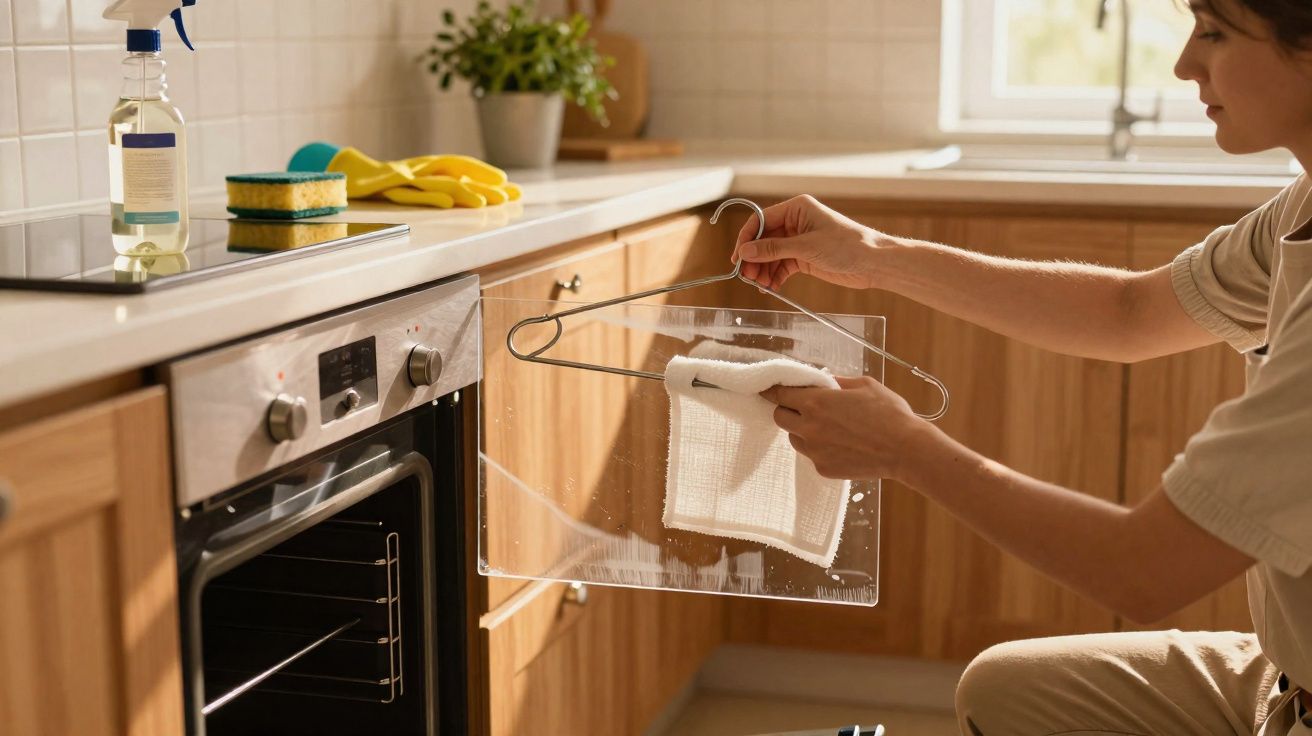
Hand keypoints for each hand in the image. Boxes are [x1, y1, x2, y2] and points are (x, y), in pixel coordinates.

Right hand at [731, 194, 889, 290]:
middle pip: (763, 239)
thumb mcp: (806, 247)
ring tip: (760, 286)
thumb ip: (773, 249)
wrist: (873, 263)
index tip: (737, 258)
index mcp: (796, 208)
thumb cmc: (847, 245)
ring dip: (763, 270)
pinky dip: (774, 277)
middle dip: (754, 258)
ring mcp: (799, 240)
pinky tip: (770, 288)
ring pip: (771, 255)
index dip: (747, 239)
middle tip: (747, 277)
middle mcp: (795, 222)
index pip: (761, 220)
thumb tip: (745, 252)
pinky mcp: (804, 257)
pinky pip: (781, 266)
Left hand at [760, 376, 929, 481]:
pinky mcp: (823, 469)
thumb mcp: (863, 385)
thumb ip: (836, 381)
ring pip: (795, 439)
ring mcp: (815, 451)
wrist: (906, 450)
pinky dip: (820, 448)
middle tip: (802, 407)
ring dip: (802, 430)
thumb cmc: (889, 413)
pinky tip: (841, 444)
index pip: (780, 395)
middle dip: (787, 410)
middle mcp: (809, 428)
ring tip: (828, 427)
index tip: (769, 389)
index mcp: (816, 403)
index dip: (773, 390)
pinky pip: (812, 455)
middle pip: (780, 418)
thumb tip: (822, 379)